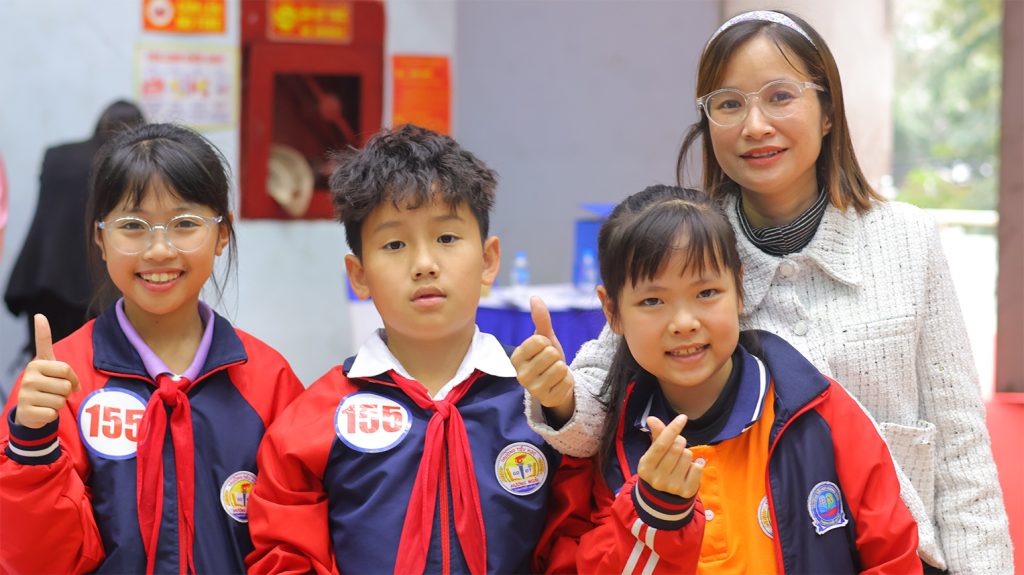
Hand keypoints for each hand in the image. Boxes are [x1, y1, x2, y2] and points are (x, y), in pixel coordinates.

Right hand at [14, 314, 80, 428]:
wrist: (30, 410)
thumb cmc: (45, 383)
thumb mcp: (47, 363)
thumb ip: (44, 340)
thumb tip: (39, 315)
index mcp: (36, 364)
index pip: (65, 369)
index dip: (72, 378)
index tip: (58, 362)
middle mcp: (28, 377)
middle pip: (66, 386)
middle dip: (66, 392)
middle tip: (55, 392)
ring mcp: (25, 394)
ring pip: (61, 401)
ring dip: (59, 403)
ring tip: (48, 400)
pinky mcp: (27, 411)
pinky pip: (53, 413)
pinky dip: (53, 414)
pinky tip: (43, 410)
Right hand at [511, 297, 574, 421]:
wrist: (556, 384)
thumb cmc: (548, 359)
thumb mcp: (545, 338)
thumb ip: (541, 319)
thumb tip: (534, 297)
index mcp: (516, 357)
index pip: (539, 341)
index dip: (547, 343)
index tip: (543, 350)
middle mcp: (520, 375)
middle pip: (551, 354)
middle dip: (556, 356)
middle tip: (551, 364)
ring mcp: (533, 390)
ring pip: (560, 368)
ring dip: (562, 369)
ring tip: (555, 373)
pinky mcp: (547, 400)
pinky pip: (567, 382)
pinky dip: (567, 381)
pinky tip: (559, 384)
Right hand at [637, 415, 703, 498]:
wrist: (664, 495)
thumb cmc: (660, 466)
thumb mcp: (654, 452)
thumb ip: (657, 435)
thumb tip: (652, 418)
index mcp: (645, 467)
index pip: (661, 444)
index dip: (673, 429)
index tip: (683, 417)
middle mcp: (657, 479)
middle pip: (677, 448)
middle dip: (680, 441)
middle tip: (678, 445)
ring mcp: (672, 487)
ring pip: (688, 456)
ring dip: (687, 454)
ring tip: (681, 461)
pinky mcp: (686, 492)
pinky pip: (698, 468)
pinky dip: (697, 464)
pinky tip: (690, 469)